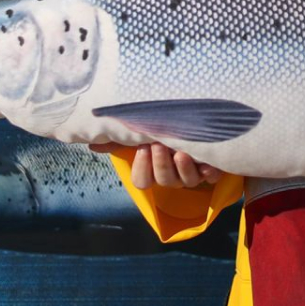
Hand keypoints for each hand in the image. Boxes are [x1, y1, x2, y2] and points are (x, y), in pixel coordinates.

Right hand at [90, 140, 222, 189]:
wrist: (194, 124)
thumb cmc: (162, 130)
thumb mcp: (140, 133)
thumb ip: (118, 139)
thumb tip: (92, 144)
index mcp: (153, 169)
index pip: (142, 181)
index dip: (142, 168)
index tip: (142, 148)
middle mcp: (172, 175)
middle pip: (164, 181)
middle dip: (161, 164)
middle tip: (159, 145)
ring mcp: (192, 174)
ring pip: (187, 181)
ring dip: (183, 169)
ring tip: (180, 153)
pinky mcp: (212, 170)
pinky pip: (211, 177)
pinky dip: (209, 171)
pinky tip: (207, 162)